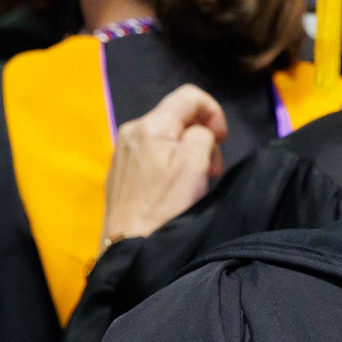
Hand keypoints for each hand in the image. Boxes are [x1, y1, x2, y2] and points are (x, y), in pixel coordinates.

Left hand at [100, 84, 226, 248]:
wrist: (130, 246)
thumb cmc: (165, 207)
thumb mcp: (195, 165)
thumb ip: (202, 135)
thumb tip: (199, 133)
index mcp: (151, 125)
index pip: (189, 95)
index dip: (214, 112)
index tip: (221, 141)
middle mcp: (132, 130)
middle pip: (178, 118)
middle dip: (201, 137)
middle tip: (211, 171)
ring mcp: (123, 151)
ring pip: (166, 137)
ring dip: (187, 153)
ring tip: (193, 184)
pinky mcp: (120, 170)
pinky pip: (152, 154)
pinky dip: (169, 164)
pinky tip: (172, 191)